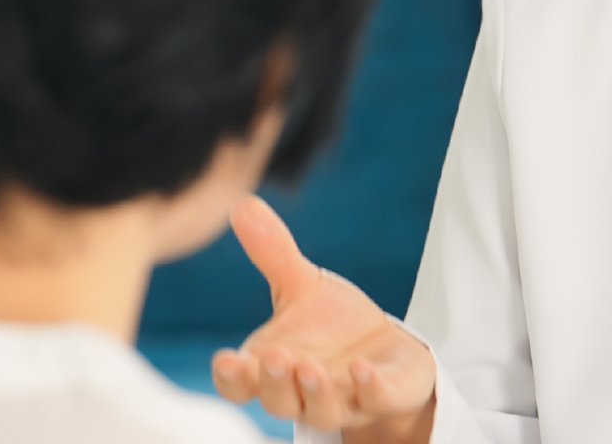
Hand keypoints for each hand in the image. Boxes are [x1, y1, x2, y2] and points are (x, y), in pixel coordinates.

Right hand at [212, 196, 435, 440]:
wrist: (386, 351)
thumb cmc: (333, 326)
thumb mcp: (304, 286)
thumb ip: (272, 252)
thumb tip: (242, 203)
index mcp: (273, 368)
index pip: (239, 383)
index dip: (231, 376)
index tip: (225, 358)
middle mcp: (302, 392)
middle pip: (278, 399)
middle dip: (273, 382)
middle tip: (274, 358)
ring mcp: (344, 399)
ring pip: (321, 409)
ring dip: (314, 392)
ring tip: (310, 368)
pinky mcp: (384, 397)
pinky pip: (375, 399)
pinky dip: (368, 388)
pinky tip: (362, 370)